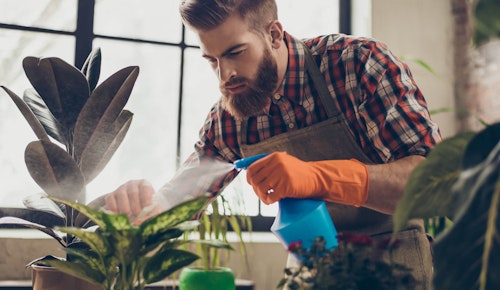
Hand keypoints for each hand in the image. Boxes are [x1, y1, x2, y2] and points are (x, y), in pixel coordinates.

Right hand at [104, 179, 160, 224]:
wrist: (132, 208)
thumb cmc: (145, 208)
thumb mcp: (152, 210)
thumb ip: (152, 214)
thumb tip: (144, 221)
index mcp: (144, 185)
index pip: (145, 188)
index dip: (146, 198)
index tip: (147, 207)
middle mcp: (132, 184)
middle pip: (133, 192)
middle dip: (135, 206)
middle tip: (137, 215)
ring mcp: (120, 189)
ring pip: (121, 195)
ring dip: (124, 207)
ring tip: (128, 216)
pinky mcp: (111, 195)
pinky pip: (110, 199)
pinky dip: (113, 207)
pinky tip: (118, 214)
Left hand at [245, 152, 368, 205]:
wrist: (318, 178)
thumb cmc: (300, 173)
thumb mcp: (285, 162)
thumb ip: (270, 165)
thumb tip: (250, 173)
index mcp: (275, 157)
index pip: (252, 167)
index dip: (249, 177)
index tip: (252, 183)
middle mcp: (277, 164)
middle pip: (255, 180)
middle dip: (256, 189)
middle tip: (262, 193)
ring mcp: (282, 175)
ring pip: (260, 189)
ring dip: (261, 197)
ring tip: (268, 198)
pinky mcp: (286, 187)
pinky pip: (269, 197)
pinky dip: (268, 201)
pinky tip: (273, 201)